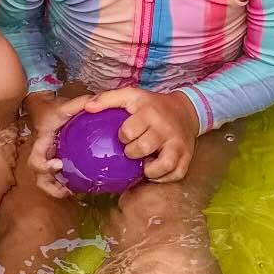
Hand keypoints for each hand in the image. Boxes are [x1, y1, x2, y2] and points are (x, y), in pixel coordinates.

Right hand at [26, 93, 81, 199]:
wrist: (46, 109)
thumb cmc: (54, 109)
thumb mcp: (66, 105)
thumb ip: (80, 103)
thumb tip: (94, 105)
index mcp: (42, 142)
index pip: (36, 159)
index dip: (44, 166)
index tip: (59, 164)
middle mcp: (42, 154)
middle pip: (38, 177)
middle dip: (51, 186)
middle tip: (67, 188)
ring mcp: (47, 161)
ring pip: (45, 182)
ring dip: (56, 190)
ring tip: (72, 191)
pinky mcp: (54, 163)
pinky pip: (55, 180)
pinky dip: (63, 186)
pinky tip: (78, 186)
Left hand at [42, 87, 200, 185]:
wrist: (186, 111)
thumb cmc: (152, 106)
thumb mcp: (131, 96)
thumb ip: (107, 99)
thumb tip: (86, 108)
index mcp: (149, 112)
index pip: (128, 131)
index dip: (123, 136)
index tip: (124, 136)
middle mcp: (164, 127)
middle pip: (143, 148)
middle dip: (132, 153)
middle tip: (132, 151)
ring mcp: (178, 143)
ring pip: (163, 164)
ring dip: (149, 170)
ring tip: (144, 164)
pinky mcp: (187, 156)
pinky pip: (175, 174)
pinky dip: (163, 177)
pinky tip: (155, 172)